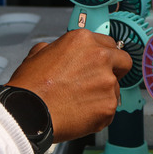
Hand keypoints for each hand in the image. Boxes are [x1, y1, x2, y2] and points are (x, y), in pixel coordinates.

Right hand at [6, 29, 131, 141]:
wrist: (28, 113)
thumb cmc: (31, 86)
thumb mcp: (38, 53)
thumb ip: (58, 48)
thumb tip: (62, 52)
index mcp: (83, 40)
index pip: (109, 44)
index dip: (104, 56)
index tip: (99, 64)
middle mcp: (101, 57)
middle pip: (124, 61)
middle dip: (116, 70)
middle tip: (99, 81)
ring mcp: (108, 82)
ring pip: (116, 87)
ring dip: (103, 94)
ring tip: (79, 101)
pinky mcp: (109, 104)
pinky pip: (110, 108)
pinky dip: (99, 113)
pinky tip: (80, 113)